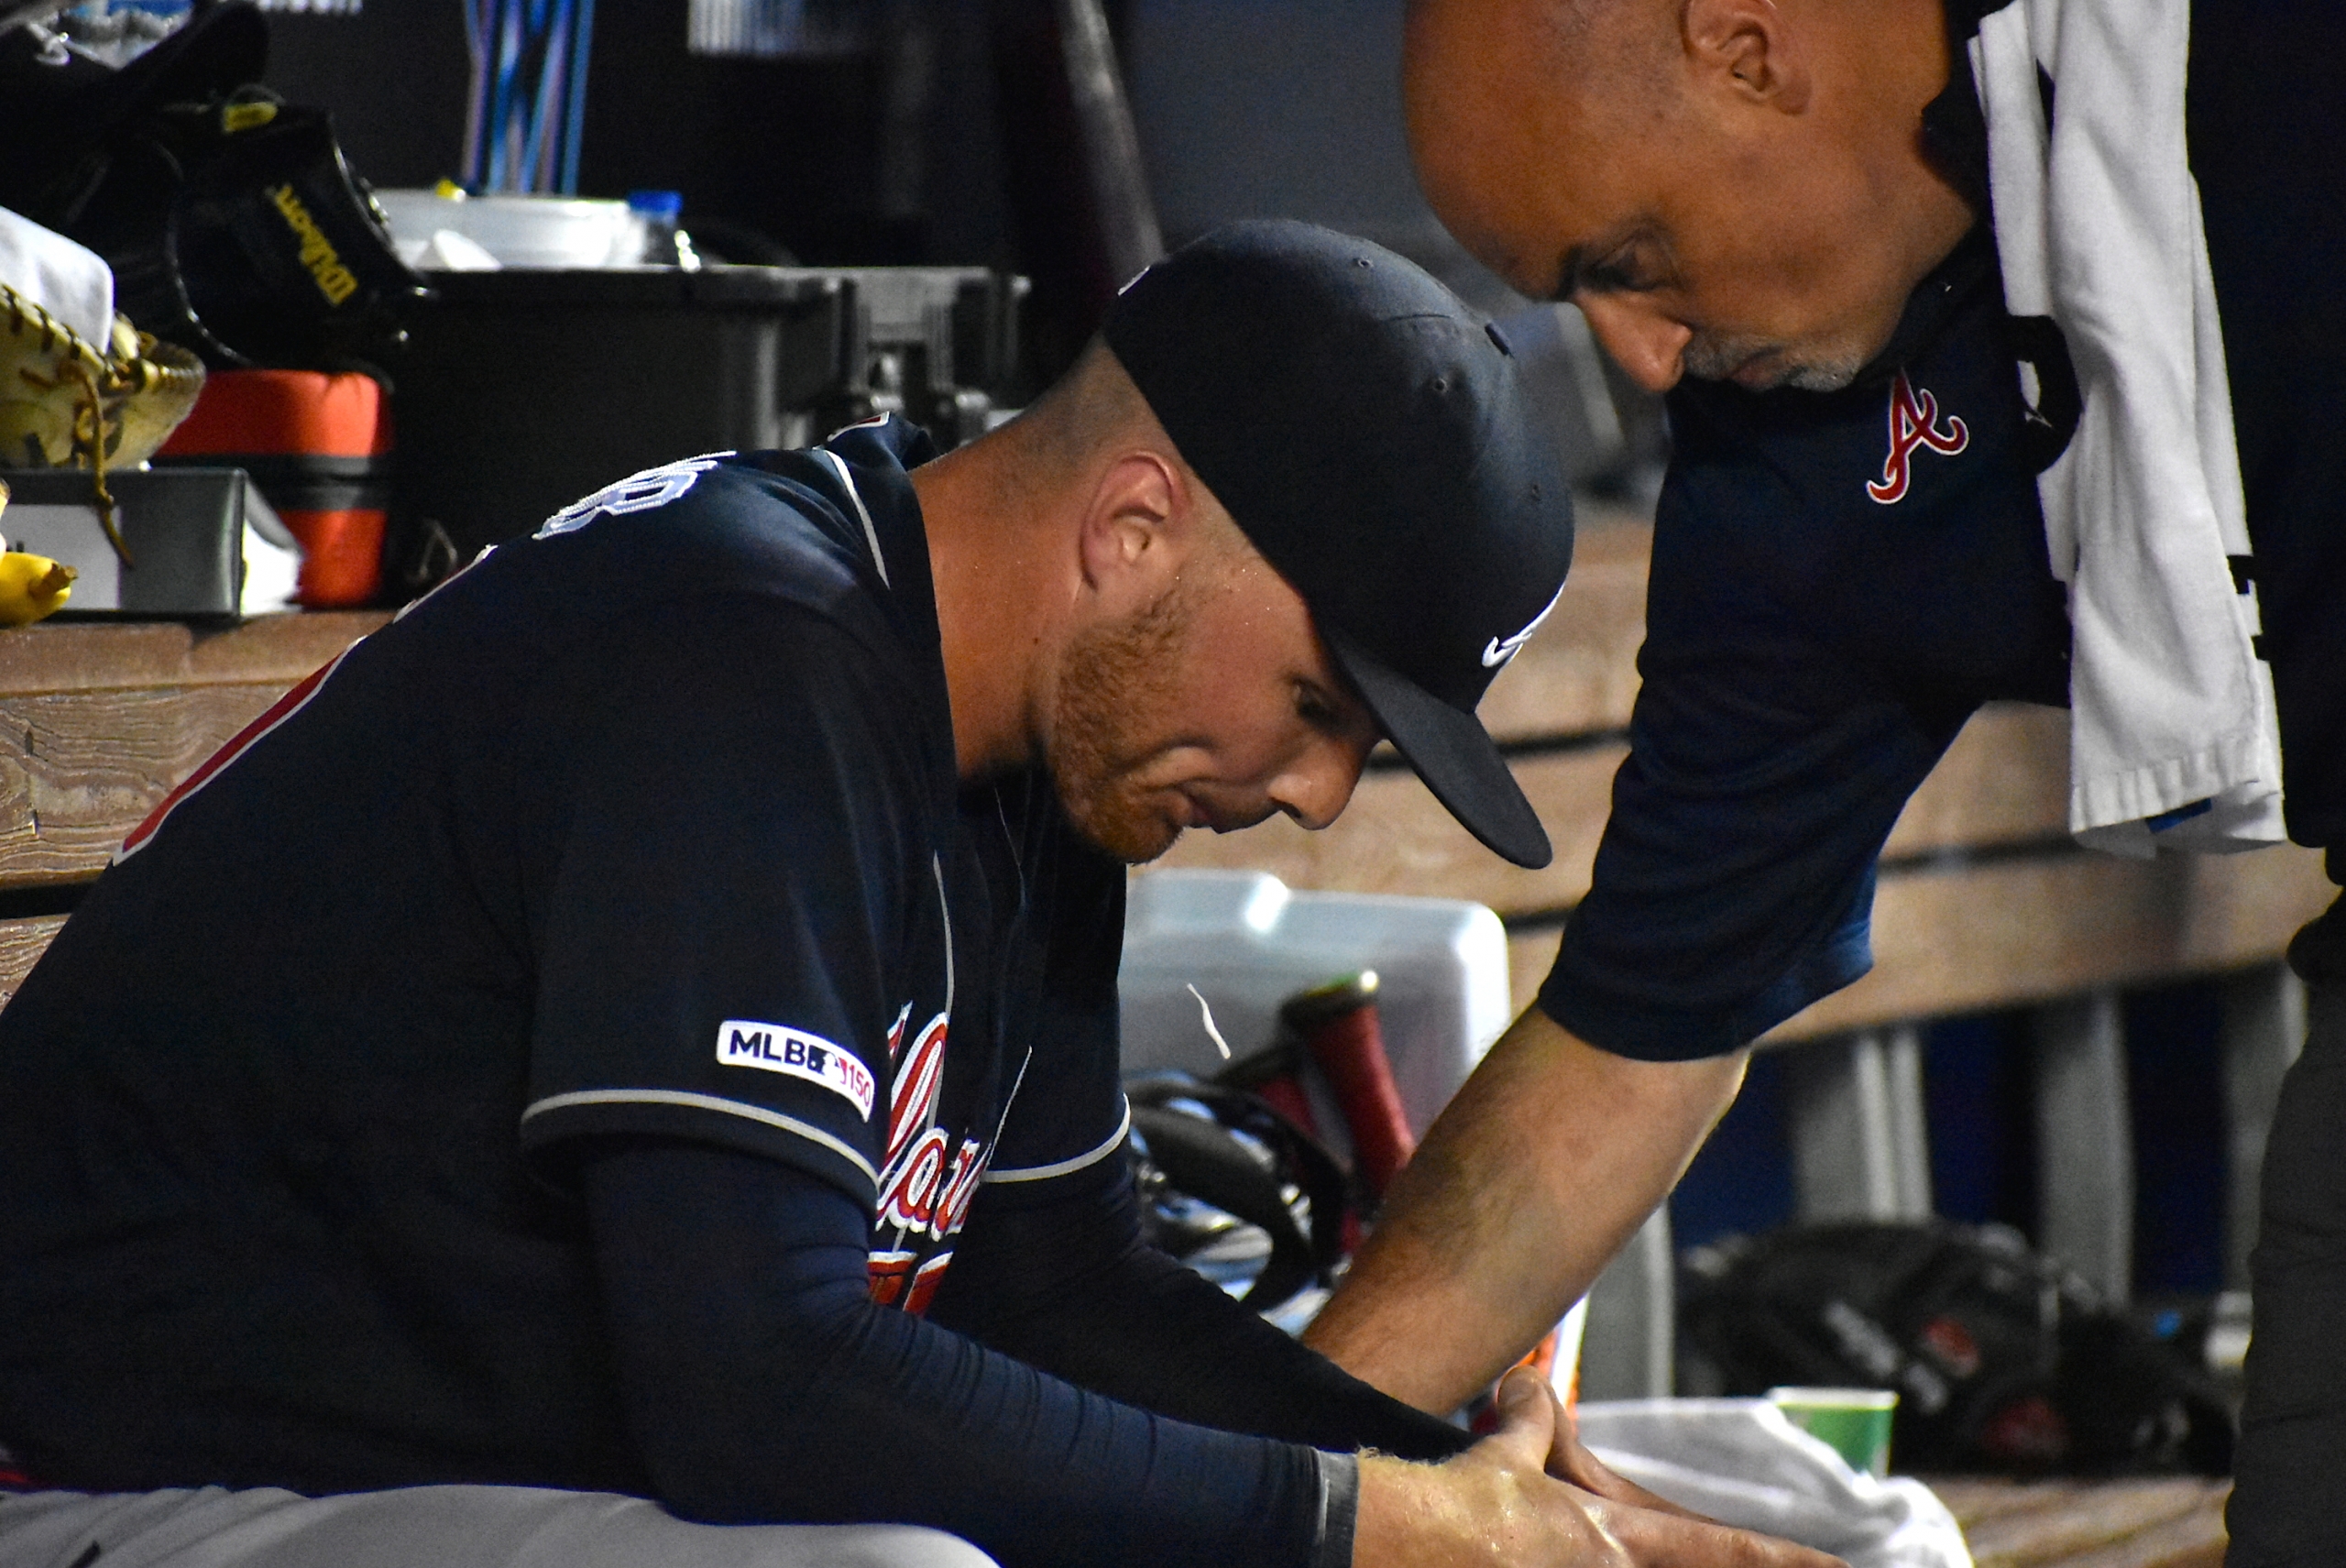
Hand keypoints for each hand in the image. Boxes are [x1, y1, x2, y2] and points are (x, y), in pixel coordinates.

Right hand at [1352, 1369, 1844, 1566]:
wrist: (1405, 1546)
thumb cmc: (1458, 1503)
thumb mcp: (1502, 1456)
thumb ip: (1530, 1422)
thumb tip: (1528, 1379)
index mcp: (1619, 1540)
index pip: (1732, 1551)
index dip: (1796, 1563)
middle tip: (1823, 1567)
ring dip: (1660, 1566)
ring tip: (1662, 1551)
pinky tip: (1591, 1561)